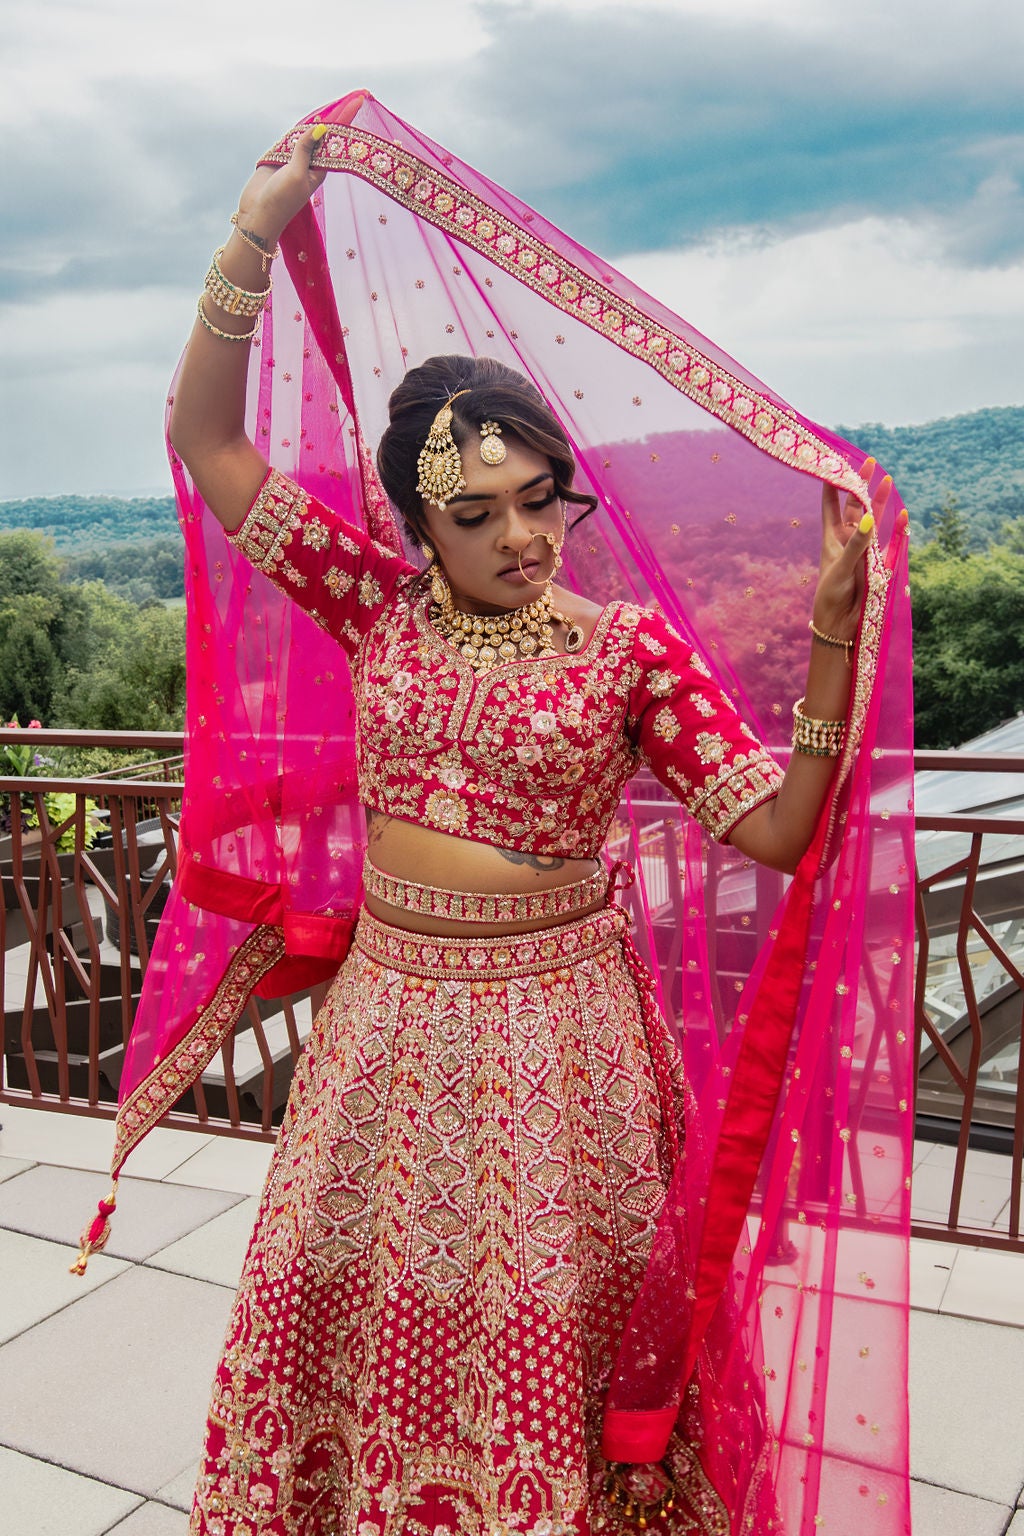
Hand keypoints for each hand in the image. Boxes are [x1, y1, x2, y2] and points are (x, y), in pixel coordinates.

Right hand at [234, 93, 365, 243]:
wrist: (257, 214)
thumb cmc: (281, 200)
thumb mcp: (296, 174)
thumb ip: (305, 149)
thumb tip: (320, 126)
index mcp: (319, 169)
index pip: (335, 139)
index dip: (346, 120)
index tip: (359, 101)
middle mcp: (309, 163)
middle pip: (324, 135)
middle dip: (338, 119)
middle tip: (357, 98)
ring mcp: (293, 160)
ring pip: (306, 134)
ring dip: (318, 122)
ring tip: (337, 107)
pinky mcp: (277, 159)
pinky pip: (289, 140)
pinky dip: (297, 130)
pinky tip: (308, 122)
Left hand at [812, 458, 891, 640]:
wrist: (841, 624)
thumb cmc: (832, 595)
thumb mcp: (841, 568)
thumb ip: (856, 544)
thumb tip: (870, 519)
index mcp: (832, 538)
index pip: (830, 505)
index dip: (832, 486)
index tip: (832, 464)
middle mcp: (848, 540)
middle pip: (856, 506)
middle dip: (861, 485)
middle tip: (869, 462)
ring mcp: (865, 550)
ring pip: (874, 519)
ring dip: (881, 501)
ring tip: (887, 479)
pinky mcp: (879, 563)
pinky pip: (892, 541)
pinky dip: (899, 528)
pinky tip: (905, 515)